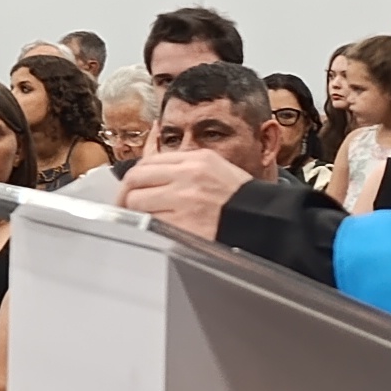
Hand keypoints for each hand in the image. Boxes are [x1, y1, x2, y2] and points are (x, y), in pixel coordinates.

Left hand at [121, 145, 250, 240]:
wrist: (265, 221)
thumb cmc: (240, 198)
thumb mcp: (215, 168)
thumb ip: (183, 167)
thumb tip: (150, 174)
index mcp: (196, 159)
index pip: (147, 162)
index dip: (132, 178)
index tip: (129, 188)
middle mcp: (188, 176)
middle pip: (136, 180)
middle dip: (126, 195)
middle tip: (125, 206)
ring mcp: (186, 201)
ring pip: (138, 204)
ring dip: (135, 213)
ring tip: (142, 220)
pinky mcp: (185, 226)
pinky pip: (152, 225)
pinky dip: (149, 228)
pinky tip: (155, 230)